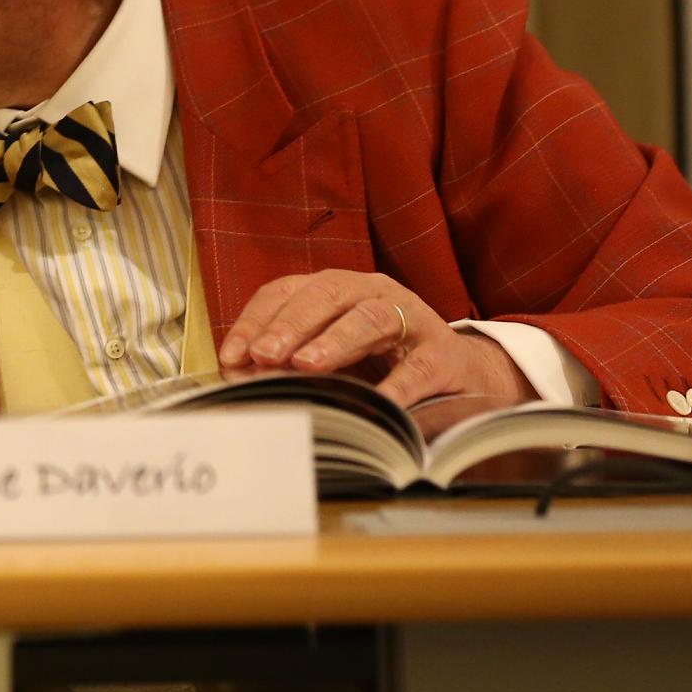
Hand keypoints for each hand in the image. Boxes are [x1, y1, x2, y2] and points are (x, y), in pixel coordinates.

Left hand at [220, 270, 537, 408]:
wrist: (460, 376)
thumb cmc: (383, 363)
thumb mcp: (331, 356)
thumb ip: (288, 360)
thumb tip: (240, 376)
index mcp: (337, 289)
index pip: (287, 292)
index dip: (256, 321)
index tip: (232, 356)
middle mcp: (373, 293)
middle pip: (327, 295)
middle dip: (291, 324)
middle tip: (264, 355)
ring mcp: (411, 320)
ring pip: (371, 318)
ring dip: (336, 340)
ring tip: (306, 364)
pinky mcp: (443, 355)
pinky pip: (418, 368)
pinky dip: (396, 385)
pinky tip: (375, 402)